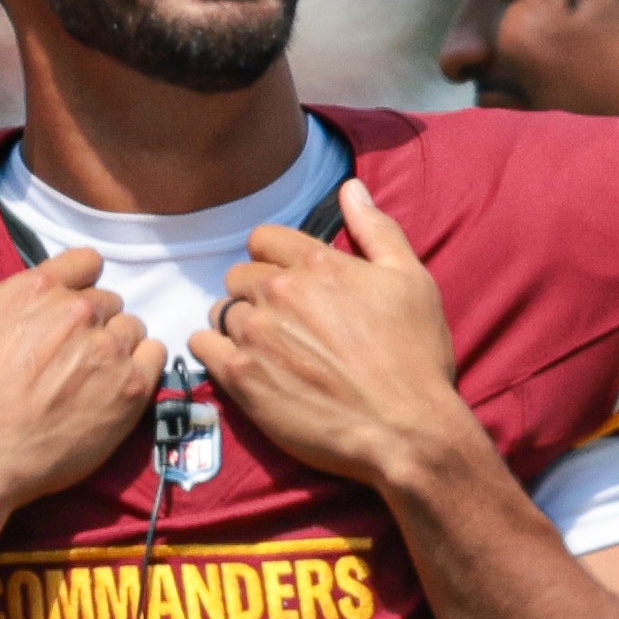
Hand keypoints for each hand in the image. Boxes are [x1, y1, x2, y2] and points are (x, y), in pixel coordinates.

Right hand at [0, 207, 162, 516]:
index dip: (77, 285)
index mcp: (40, 287)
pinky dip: (141, 368)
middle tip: (68, 357)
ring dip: (117, 346)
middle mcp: (80, 312)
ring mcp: (109, 351)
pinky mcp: (131, 390)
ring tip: (89, 377)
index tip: (64, 312)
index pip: (86, 263)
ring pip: (133, 329)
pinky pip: (156, 358)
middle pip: (109, 301)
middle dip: (93, 322)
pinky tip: (115, 388)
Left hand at [199, 182, 481, 491]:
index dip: (274, 258)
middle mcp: (279, 291)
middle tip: (284, 323)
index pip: (264, 238)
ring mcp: (255, 334)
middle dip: (256, 293)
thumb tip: (351, 187)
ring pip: (222, 311)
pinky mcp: (240, 377)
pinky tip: (237, 363)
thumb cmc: (416, 357)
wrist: (406, 430)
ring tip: (268, 350)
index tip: (291, 282)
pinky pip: (202, 346)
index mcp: (318, 263)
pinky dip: (213, 349)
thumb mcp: (412, 281)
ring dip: (238, 324)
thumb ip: (376, 229)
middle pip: (239, 275)